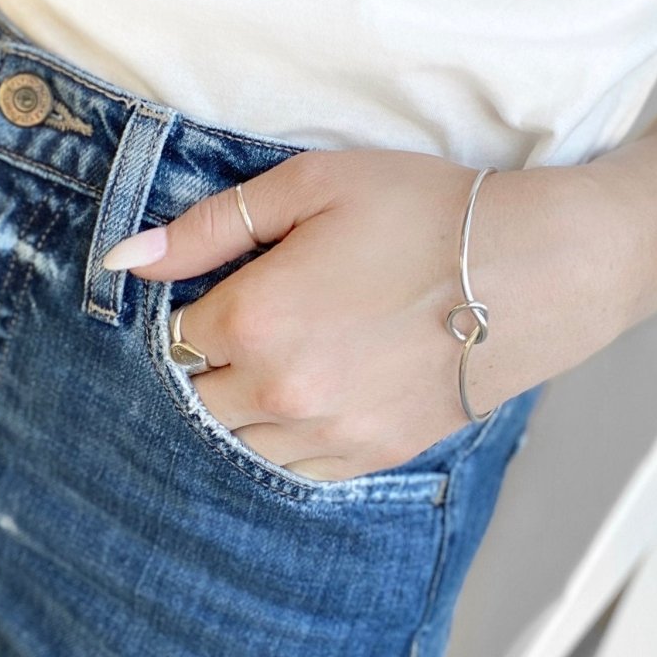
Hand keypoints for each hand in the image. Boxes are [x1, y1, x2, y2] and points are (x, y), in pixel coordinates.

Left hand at [103, 149, 618, 480]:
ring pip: (238, 443)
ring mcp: (327, 432)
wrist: (531, 271)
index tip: (220, 294)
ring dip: (239, 409)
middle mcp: (281, 389)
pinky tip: (307, 404)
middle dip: (208, 366)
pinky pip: (293, 470)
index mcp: (256, 317)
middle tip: (249, 330)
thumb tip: (124, 258)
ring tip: (280, 364)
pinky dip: (283, 442)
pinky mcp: (371, 455)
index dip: (190, 313)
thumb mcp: (310, 186)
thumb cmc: (421, 213)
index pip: (175, 337)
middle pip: (198, 398)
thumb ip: (208, 227)